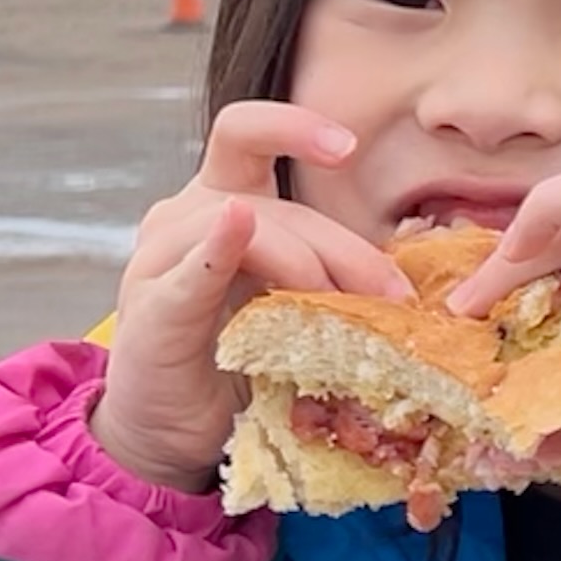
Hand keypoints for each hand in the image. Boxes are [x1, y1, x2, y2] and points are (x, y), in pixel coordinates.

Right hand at [90, 102, 411, 490]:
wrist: (173, 432)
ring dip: (302, 262)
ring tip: (337, 305)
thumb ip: (333, 277)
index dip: (296, 127)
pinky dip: (214, 250)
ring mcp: (161, 259)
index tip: (349, 145)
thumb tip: (410, 283)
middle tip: (392, 297)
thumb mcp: (297, 307)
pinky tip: (234, 228)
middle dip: (341, 247)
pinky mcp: (150, 309)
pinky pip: (187, 272)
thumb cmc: (241, 362)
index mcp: (224, 202)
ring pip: (241, 226)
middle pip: (274, 203)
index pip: (251, 136)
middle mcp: (185, 217)